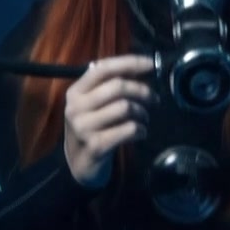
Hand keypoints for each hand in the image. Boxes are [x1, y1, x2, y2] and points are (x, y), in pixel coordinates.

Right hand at [63, 54, 157, 186]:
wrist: (78, 166)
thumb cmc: (91, 129)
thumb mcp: (92, 105)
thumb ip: (108, 86)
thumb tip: (140, 68)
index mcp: (75, 92)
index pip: (103, 68)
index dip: (129, 63)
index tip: (151, 64)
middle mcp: (76, 107)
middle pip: (118, 86)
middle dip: (142, 91)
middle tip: (154, 99)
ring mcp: (84, 127)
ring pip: (125, 107)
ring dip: (142, 113)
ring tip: (144, 119)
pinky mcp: (96, 146)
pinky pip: (128, 129)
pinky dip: (141, 130)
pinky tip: (141, 133)